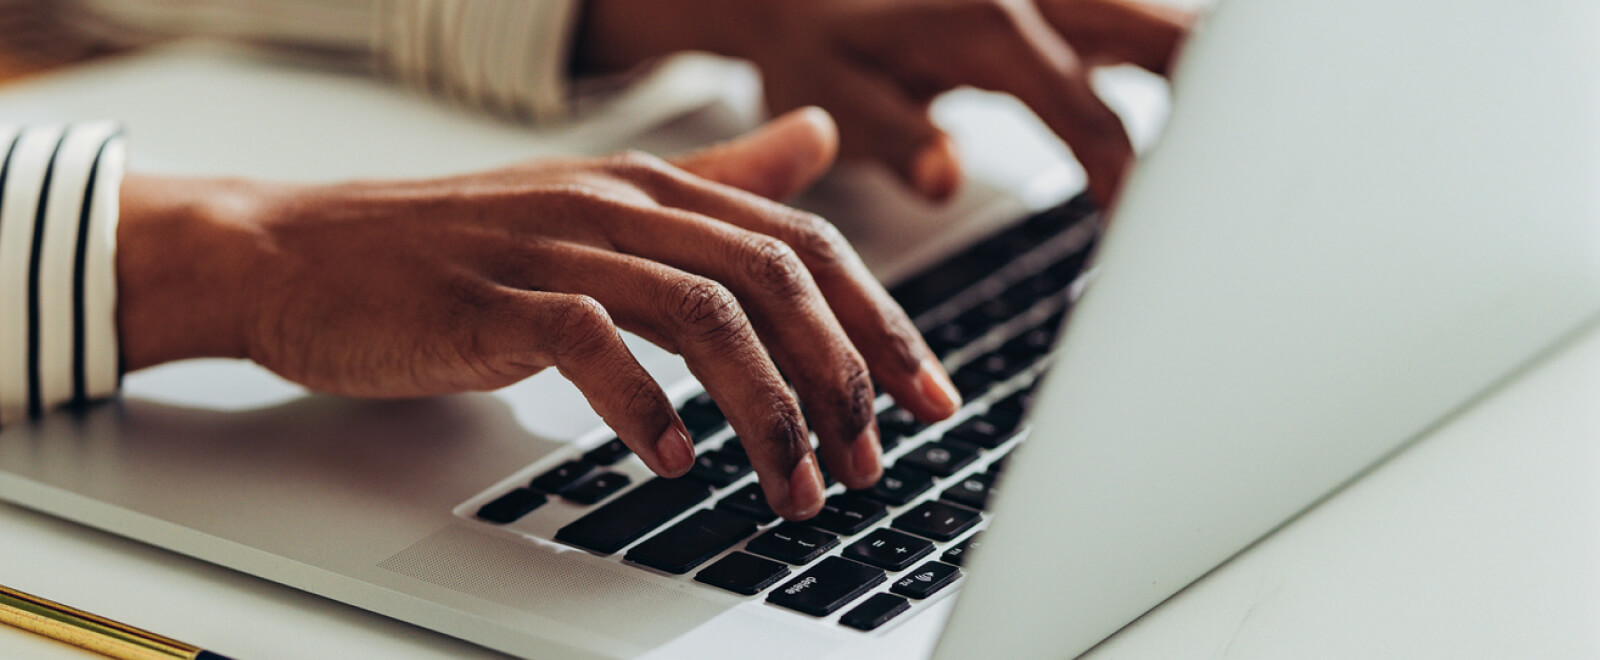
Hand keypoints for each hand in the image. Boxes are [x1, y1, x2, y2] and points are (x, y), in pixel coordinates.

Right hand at [114, 109, 961, 519]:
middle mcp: (620, 203)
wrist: (304, 252)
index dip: (880, 323)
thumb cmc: (458, 243)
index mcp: (659, 184)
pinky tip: (673, 460)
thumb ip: (719, 176)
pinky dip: (644, 407)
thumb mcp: (603, 202)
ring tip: (793, 485)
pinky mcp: (490, 298)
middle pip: (774, 280)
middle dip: (843, 377)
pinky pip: (589, 345)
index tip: (928, 396)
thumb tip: (815, 136)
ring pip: (701, 315)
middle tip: (872, 458)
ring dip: (765, 412)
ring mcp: (554, 245)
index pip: (805, 246)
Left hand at [578, 0, 1193, 204]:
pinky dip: (1179, 66)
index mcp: (994, 29)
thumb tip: (942, 177)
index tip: (1160, 250)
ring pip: (1166, 22)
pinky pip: (1140, 25)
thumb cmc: (816, 49)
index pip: (1098, 120)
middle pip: (1169, 41)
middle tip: (1244, 193)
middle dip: (1221, 110)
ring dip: (1212, 80)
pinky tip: (1206, 115)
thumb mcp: (835, 98)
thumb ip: (894, 138)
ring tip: (1247, 160)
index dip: (1138, 189)